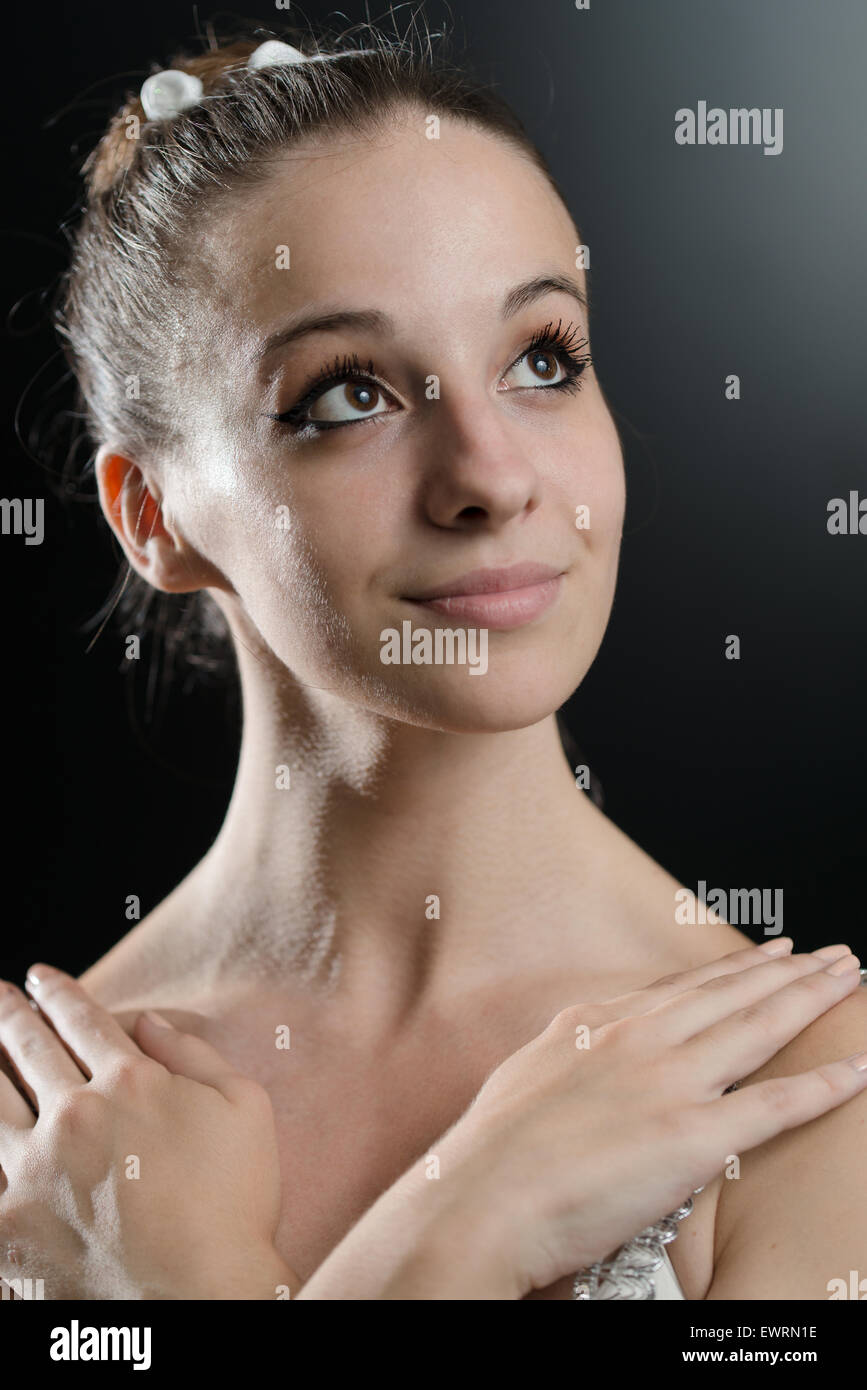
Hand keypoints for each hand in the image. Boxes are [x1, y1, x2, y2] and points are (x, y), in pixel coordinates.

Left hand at [0, 965, 298, 1299]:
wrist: (198, 1302)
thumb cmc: (235, 1206)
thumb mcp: (245, 1109)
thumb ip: (196, 1055)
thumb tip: (148, 1024)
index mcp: (132, 1081)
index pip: (82, 1019)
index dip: (59, 991)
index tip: (42, 976)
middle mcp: (76, 1115)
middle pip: (28, 1048)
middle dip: (10, 1014)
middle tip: (0, 994)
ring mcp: (35, 1170)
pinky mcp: (10, 1223)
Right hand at [431, 938, 865, 1295]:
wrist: (480, 1196)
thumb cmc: (490, 1154)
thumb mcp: (526, 1079)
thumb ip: (568, 1061)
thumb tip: (578, 1059)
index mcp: (596, 1024)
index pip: (683, 988)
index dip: (735, 970)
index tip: (769, 954)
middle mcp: (638, 1039)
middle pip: (732, 995)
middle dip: (789, 971)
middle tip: (832, 953)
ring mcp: (666, 1082)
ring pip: (759, 1028)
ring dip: (811, 999)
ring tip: (849, 977)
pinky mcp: (691, 1136)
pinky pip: (775, 1106)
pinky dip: (823, 1087)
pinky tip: (857, 1070)